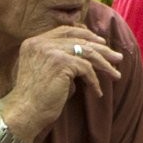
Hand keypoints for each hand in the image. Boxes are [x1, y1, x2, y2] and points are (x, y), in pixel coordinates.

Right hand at [3, 23, 122, 140]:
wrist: (24, 112)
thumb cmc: (35, 97)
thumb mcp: (44, 70)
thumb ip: (60, 59)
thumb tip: (89, 56)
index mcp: (34, 42)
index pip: (65, 31)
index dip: (85, 35)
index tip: (101, 43)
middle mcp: (41, 43)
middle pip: (79, 39)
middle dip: (101, 49)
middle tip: (117, 57)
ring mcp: (50, 51)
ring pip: (87, 52)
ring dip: (104, 64)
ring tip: (116, 75)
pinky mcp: (61, 63)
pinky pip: (86, 68)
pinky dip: (94, 81)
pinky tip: (97, 92)